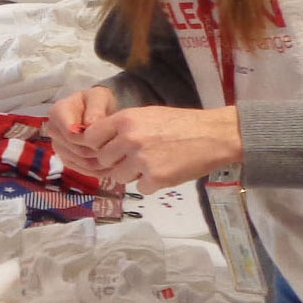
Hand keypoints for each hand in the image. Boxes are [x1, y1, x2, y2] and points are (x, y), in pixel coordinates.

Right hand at [46, 86, 118, 174]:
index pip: (71, 134)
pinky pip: (81, 169)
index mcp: (57, 112)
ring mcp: (58, 145)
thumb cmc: (96, 101)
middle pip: (76, 150)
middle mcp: (53, 130)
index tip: (107, 137)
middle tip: (116, 148)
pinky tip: (110, 163)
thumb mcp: (99, 96)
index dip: (90, 139)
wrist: (95, 110)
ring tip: (116, 156)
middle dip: (97, 151)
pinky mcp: (66, 158)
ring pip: (79, 162)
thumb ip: (96, 108)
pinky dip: (97, 169)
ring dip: (99, 162)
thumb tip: (89, 124)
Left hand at [80, 105, 242, 193]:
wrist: (212, 135)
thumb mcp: (145, 115)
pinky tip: (163, 172)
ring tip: (150, 165)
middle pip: (103, 160)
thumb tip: (100, 141)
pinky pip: (141, 188)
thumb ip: (122, 127)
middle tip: (131, 159)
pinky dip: (150, 184)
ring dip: (131, 175)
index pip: (90, 137)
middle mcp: (129, 139)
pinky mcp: (157, 178)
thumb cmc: (179, 123)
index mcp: (125, 120)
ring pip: (119, 177)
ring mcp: (142, 160)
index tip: (106, 148)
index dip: (96, 145)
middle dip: (115, 162)